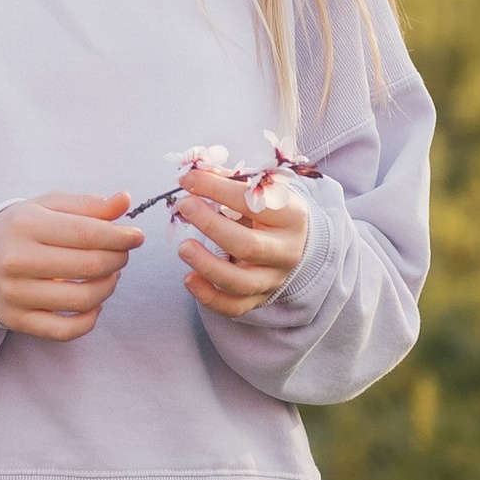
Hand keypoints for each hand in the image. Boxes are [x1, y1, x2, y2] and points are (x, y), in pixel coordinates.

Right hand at [0, 190, 141, 340]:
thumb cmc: (20, 229)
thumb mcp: (48, 207)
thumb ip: (88, 205)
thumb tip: (124, 200)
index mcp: (25, 225)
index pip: (86, 233)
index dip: (120, 236)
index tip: (137, 236)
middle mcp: (16, 260)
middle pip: (89, 265)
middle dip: (118, 259)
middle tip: (121, 254)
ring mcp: (15, 295)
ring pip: (83, 300)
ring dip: (108, 287)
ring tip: (109, 274)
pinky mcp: (18, 321)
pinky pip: (67, 331)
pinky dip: (90, 319)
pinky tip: (94, 302)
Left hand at [173, 158, 309, 316]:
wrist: (297, 244)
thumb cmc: (269, 211)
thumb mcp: (260, 191)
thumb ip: (229, 182)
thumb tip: (192, 173)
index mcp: (291, 217)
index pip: (253, 202)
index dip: (217, 189)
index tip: (187, 179)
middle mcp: (286, 251)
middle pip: (247, 245)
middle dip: (211, 226)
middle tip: (184, 206)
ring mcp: (273, 279)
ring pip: (240, 283)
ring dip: (207, 266)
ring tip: (183, 247)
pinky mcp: (259, 298)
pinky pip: (233, 306)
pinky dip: (208, 297)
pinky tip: (189, 279)